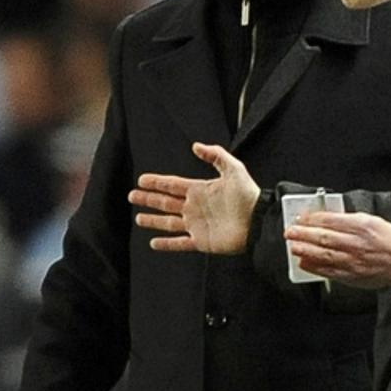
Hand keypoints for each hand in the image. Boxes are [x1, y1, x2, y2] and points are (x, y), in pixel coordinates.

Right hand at [129, 142, 260, 253]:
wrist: (259, 221)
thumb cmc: (248, 195)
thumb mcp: (234, 170)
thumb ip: (216, 155)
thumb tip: (196, 146)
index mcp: (200, 190)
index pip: (173, 185)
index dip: (157, 182)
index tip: (141, 180)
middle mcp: (195, 207)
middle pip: (166, 202)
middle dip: (149, 199)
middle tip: (132, 196)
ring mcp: (197, 225)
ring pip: (169, 223)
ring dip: (153, 220)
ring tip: (138, 218)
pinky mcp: (201, 241)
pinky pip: (180, 243)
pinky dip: (166, 244)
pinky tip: (153, 243)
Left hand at [285, 211, 390, 289]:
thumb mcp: (374, 221)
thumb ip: (351, 220)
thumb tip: (327, 220)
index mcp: (363, 226)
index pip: (331, 220)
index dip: (313, 219)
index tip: (302, 218)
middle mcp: (357, 243)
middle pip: (324, 237)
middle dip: (304, 234)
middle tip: (291, 231)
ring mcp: (354, 261)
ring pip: (324, 254)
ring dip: (305, 250)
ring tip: (293, 246)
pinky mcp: (352, 275)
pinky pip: (329, 271)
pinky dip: (315, 267)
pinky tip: (305, 263)